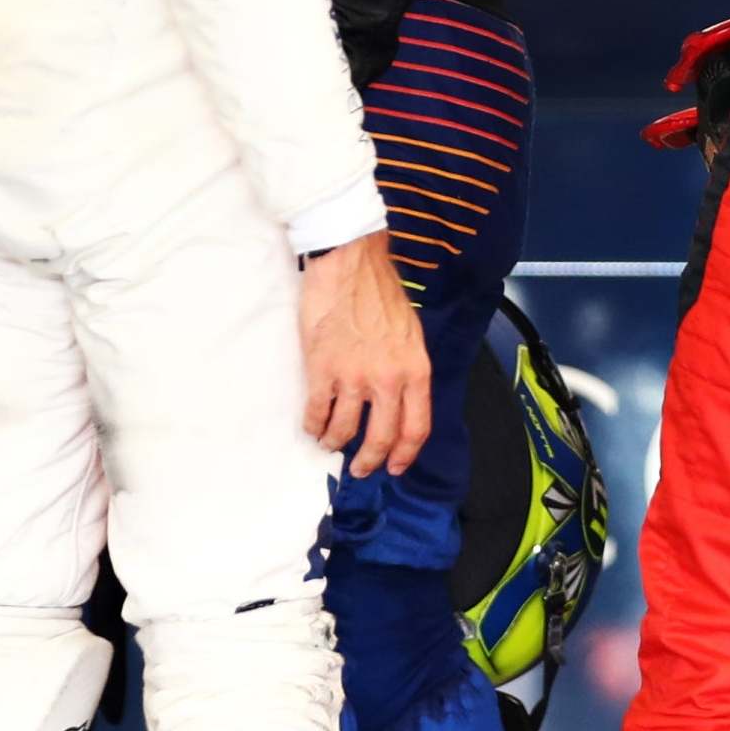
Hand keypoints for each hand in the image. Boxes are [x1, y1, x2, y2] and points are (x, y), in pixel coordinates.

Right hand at [297, 232, 431, 478]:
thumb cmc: (380, 292)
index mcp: (415, 369)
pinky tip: (313, 425)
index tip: (394, 466)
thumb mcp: (410, 333)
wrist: (349, 262)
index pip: (417, 427)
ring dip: (335, 443)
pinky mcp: (323, 369)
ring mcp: (354, 376)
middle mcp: (389, 378)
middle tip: (360, 469)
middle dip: (369, 461)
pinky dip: (313, 425)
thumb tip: (400, 399)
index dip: (405, 454)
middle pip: (381, 438)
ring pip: (344, 430)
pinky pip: (318, 412)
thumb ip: (407, 368)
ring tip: (329, 443)